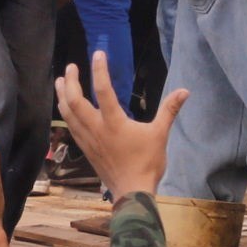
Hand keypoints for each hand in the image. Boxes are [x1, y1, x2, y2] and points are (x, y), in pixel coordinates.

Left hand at [53, 52, 186, 201]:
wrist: (132, 192)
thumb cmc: (147, 163)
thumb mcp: (160, 134)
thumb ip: (169, 110)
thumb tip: (185, 91)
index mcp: (114, 123)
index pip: (103, 90)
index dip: (99, 70)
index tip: (98, 54)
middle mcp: (96, 129)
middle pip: (74, 101)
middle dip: (71, 81)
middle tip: (71, 66)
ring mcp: (88, 139)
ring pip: (68, 114)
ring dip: (62, 95)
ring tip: (61, 81)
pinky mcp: (85, 149)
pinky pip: (70, 127)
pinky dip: (66, 113)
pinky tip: (66, 108)